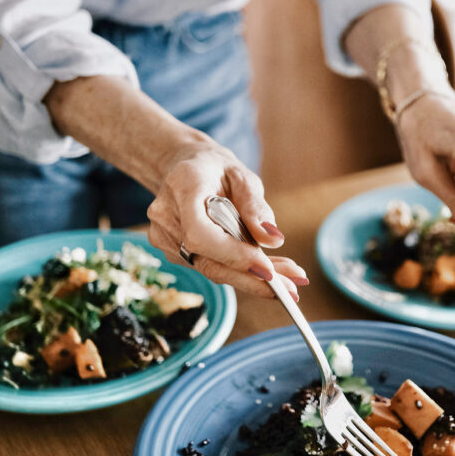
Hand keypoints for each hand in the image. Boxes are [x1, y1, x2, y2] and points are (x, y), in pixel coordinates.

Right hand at [147, 139, 306, 299]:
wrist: (186, 167)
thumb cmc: (217, 169)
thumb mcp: (243, 177)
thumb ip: (255, 207)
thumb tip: (273, 240)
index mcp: (183, 186)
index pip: (201, 233)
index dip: (232, 254)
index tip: (267, 269)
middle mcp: (166, 215)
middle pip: (207, 260)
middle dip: (251, 278)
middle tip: (291, 288)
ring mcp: (163, 236)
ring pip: (211, 268)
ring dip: (252, 277)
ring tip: (290, 277)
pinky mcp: (171, 251)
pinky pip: (209, 266)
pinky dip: (239, 271)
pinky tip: (267, 268)